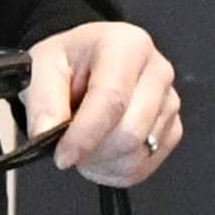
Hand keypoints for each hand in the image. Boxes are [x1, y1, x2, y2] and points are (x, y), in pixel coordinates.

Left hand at [20, 18, 183, 184]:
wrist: (84, 65)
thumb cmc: (69, 62)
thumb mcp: (41, 68)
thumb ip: (43, 100)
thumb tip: (47, 132)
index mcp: (126, 45)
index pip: (112, 99)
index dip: (85, 135)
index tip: (63, 155)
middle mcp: (157, 70)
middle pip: (131, 132)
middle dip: (94, 151)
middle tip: (70, 147)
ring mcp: (169, 101)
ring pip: (138, 153)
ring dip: (104, 161)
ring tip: (85, 144)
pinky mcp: (173, 127)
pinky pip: (146, 164)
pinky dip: (118, 169)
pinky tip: (102, 151)